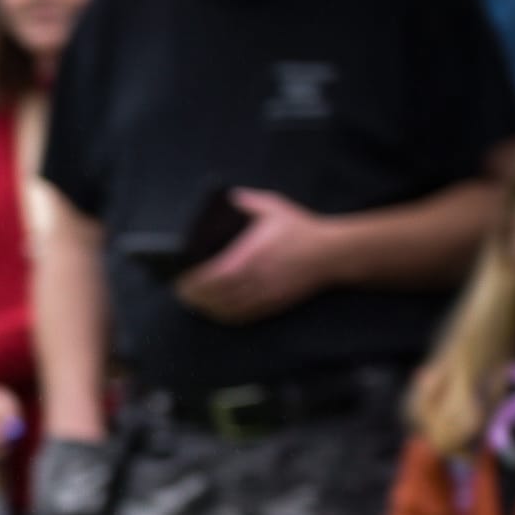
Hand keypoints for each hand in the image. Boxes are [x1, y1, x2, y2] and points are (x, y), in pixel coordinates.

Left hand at [175, 190, 331, 324]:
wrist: (333, 253)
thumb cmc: (301, 228)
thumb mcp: (273, 207)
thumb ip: (246, 202)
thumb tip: (224, 197)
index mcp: (253, 255)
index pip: (216, 275)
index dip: (195, 282)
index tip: (180, 280)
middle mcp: (257, 277)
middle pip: (218, 296)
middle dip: (195, 297)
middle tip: (180, 291)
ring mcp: (266, 294)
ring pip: (229, 309)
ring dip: (207, 308)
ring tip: (193, 301)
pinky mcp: (274, 304)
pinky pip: (244, 317)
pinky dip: (225, 317)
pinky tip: (215, 312)